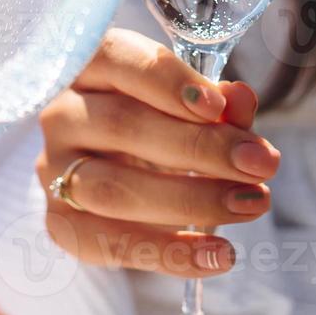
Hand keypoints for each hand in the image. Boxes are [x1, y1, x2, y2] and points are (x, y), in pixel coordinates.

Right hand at [36, 28, 279, 277]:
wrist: (121, 174)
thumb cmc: (161, 125)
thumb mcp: (193, 108)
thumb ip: (218, 103)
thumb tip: (240, 100)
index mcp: (89, 67)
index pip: (116, 59)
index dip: (168, 81)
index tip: (220, 106)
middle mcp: (62, 114)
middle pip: (122, 126)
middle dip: (201, 147)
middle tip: (261, 163)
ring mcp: (53, 170)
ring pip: (113, 189)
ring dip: (190, 200)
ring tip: (251, 204)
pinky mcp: (60, 223)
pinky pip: (110, 244)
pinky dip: (171, 253)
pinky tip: (219, 255)